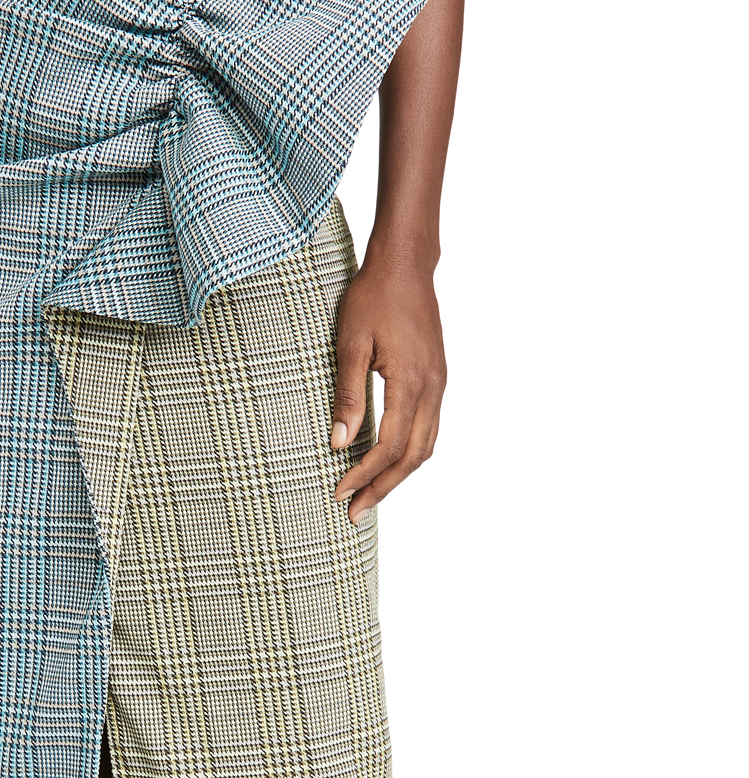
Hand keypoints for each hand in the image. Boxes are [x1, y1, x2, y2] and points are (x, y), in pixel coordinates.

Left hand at [330, 249, 446, 520]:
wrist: (407, 265)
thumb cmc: (372, 297)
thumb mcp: (349, 343)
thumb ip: (346, 395)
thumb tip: (337, 443)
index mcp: (411, 382)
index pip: (389, 446)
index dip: (365, 475)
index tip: (339, 492)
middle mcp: (433, 388)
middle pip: (413, 456)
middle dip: (383, 488)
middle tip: (354, 513)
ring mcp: (439, 384)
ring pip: (426, 446)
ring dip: (399, 475)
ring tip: (371, 496)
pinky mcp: (437, 378)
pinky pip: (429, 428)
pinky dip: (410, 453)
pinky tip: (390, 462)